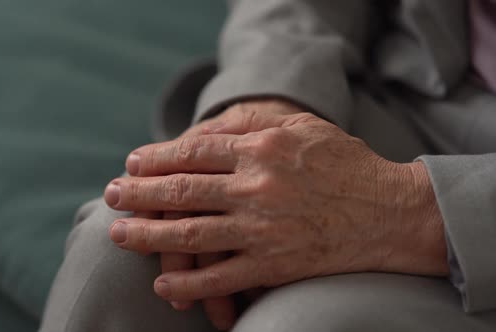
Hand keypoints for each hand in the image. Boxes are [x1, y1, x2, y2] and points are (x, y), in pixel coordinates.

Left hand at [106, 110, 447, 301]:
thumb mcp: (304, 128)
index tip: (133, 163)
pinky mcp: (274, 264)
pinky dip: (188, 284)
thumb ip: (258, 125)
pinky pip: (221, 277)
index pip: (194, 151)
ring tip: (119, 234)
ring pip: (190, 234)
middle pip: (181, 191)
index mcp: (261, 149)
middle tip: (111, 194)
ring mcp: (262, 228)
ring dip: (147, 236)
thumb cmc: (347, 164)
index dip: (157, 157)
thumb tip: (214, 126)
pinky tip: (163, 284)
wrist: (390, 212)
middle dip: (139, 193)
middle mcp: (256, 187)